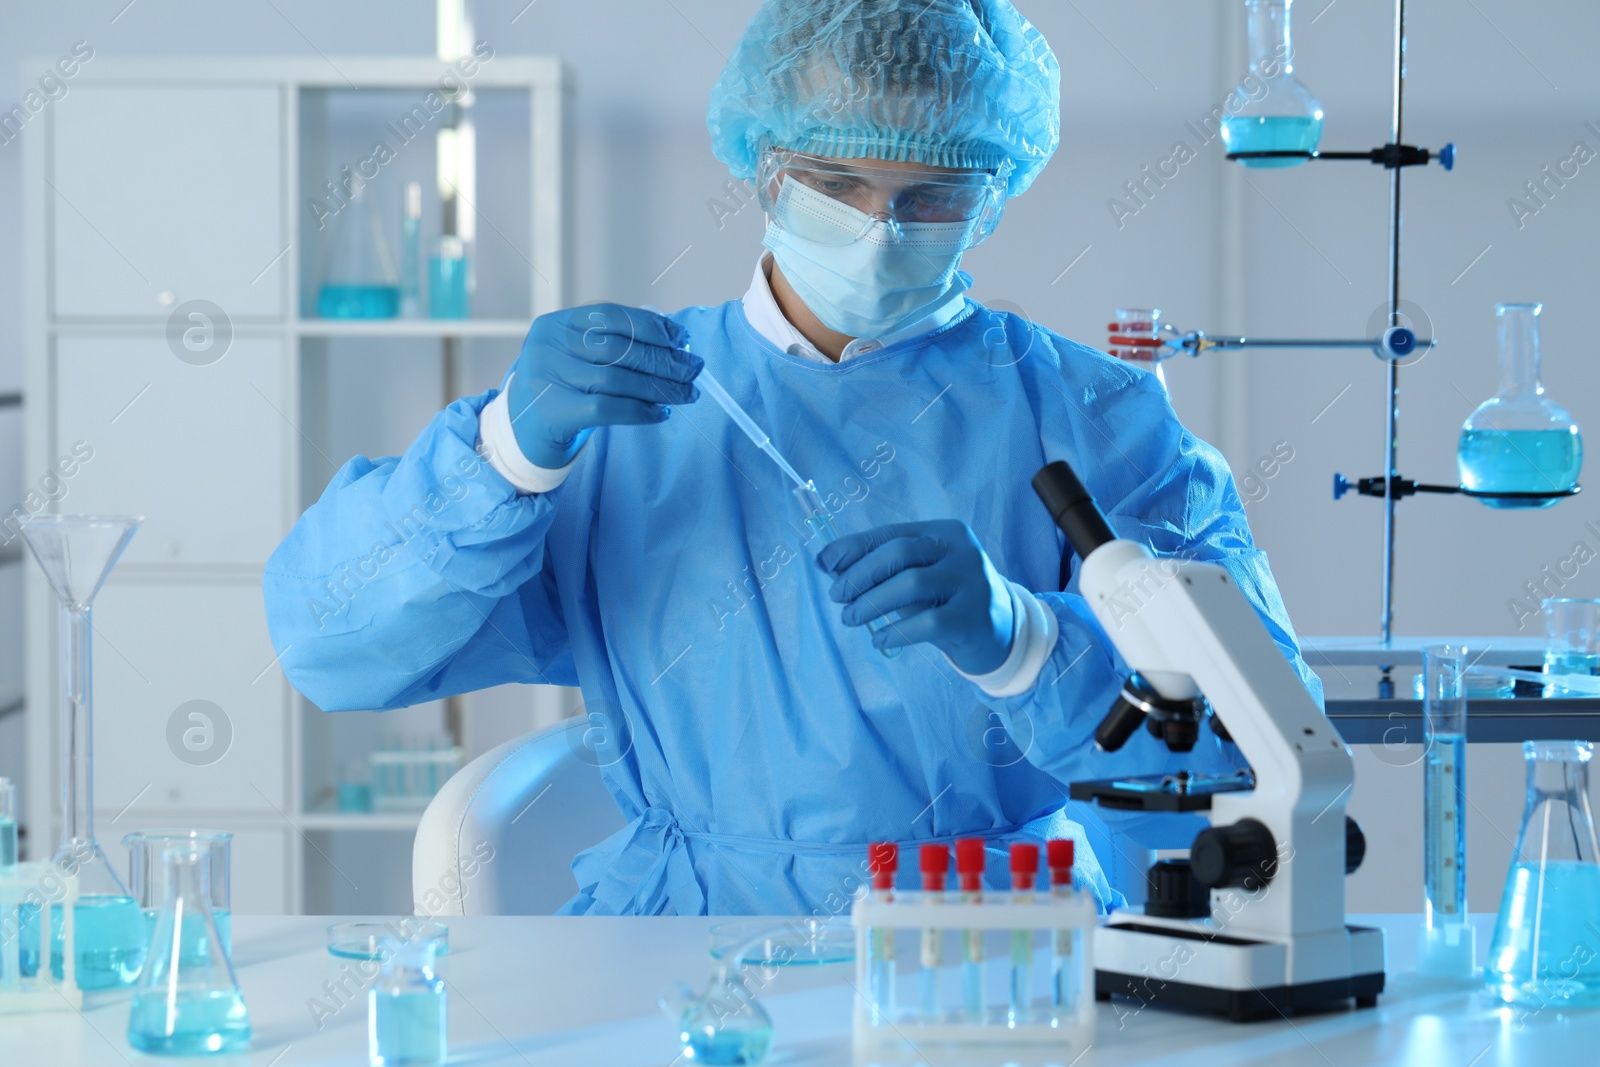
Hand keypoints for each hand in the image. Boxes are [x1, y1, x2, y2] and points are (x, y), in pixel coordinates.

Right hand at [506, 304, 702, 468]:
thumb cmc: (563, 388)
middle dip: (663, 359)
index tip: (682, 340)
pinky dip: (640, 411)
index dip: (652, 327)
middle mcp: (548, 345)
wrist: (522, 430)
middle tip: (693, 369)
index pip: (612, 317)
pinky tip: (660, 413)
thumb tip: (677, 346)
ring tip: (686, 394)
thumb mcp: (581, 357)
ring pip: (617, 379)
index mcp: (557, 322)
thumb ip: (617, 346)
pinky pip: (608, 408)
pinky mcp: (552, 410)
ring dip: (660, 387)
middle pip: (619, 348)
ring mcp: (546, 377)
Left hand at [817, 520, 1014, 673]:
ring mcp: (972, 582)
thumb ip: (884, 569)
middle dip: (860, 574)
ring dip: (872, 602)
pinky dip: (896, 631)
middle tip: (837, 597)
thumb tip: (828, 564)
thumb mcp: (920, 578)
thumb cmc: (948, 601)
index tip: (826, 565)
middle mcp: (961, 550)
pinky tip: (879, 639)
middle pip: (900, 552)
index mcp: (945, 532)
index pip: (891, 533)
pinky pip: (928, 622)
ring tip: (851, 619)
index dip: (853, 548)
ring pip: (911, 583)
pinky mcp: (975, 616)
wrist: (1001, 634)